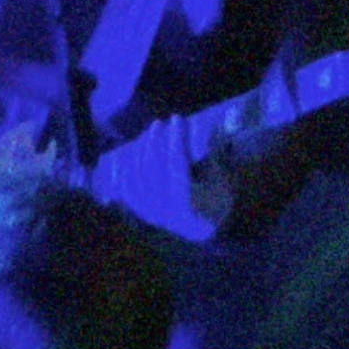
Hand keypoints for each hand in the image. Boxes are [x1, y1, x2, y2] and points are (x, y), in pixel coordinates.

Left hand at [99, 118, 226, 244]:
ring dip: (142, 148)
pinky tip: (134, 149)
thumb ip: (210, 158)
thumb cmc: (216, 200)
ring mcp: (148, 211)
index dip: (175, 139)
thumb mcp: (221, 179)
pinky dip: (128, 164)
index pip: (175, 164)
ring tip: (151, 132)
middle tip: (161, 122)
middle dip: (155, 140)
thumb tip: (201, 128)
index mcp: (186, 203)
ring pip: (137, 173)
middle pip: (153, 166)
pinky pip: (127, 184)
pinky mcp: (139, 209)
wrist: (203, 229)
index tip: (177, 118)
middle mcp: (163, 210)